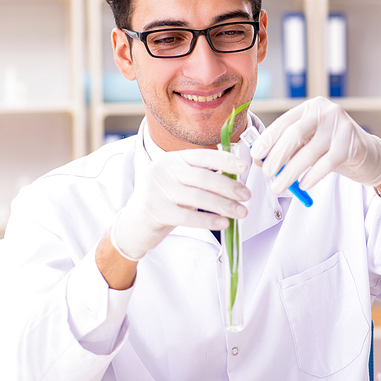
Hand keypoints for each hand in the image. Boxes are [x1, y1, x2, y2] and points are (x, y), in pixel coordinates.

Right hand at [111, 149, 249, 260]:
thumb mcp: (179, 183)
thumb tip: (234, 176)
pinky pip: (188, 216)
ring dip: (224, 205)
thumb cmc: (164, 201)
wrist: (134, 224)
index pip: (202, 156)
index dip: (225, 160)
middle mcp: (163, 170)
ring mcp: (157, 189)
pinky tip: (223, 223)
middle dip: (229, 187)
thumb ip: (201, 176)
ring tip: (241, 212)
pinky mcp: (155, 211)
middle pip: (203, 177)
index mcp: (172, 159)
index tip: (244, 167)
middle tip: (246, 196)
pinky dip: (209, 220)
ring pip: (198, 197)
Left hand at [250, 97, 380, 192]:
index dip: (268, 139)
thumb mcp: (308, 143)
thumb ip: (288, 148)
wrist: (368, 155)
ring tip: (279, 186)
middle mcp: (325, 111)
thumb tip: (261, 161)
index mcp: (310, 108)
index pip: (284, 122)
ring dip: (291, 172)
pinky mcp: (352, 143)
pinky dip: (312, 176)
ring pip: (309, 152)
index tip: (256, 155)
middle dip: (277, 156)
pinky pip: (327, 163)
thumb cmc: (331, 149)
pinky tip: (303, 185)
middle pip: (294, 134)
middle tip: (267, 173)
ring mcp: (341, 125)